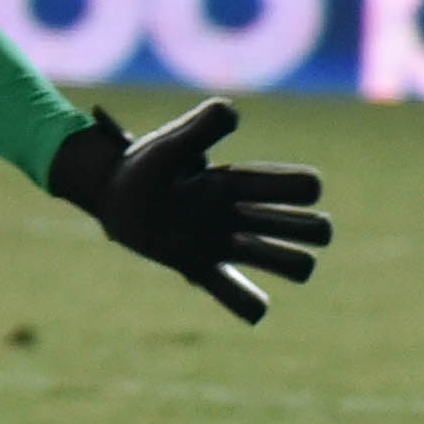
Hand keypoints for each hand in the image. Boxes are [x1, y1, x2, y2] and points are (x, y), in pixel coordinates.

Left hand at [47, 98, 331, 324]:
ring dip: (289, 263)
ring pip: (289, 262)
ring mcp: (224, 243)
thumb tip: (232, 113)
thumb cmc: (146, 166)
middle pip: (313, 229)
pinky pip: (234, 294)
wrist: (111, 195)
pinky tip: (256, 310)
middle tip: (264, 224)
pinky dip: (250, 305)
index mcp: (242, 184)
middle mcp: (243, 216)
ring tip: (248, 250)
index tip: (248, 182)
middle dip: (310, 229)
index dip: (300, 187)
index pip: (303, 186)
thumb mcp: (171, 144)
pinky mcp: (198, 266)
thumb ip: (202, 126)